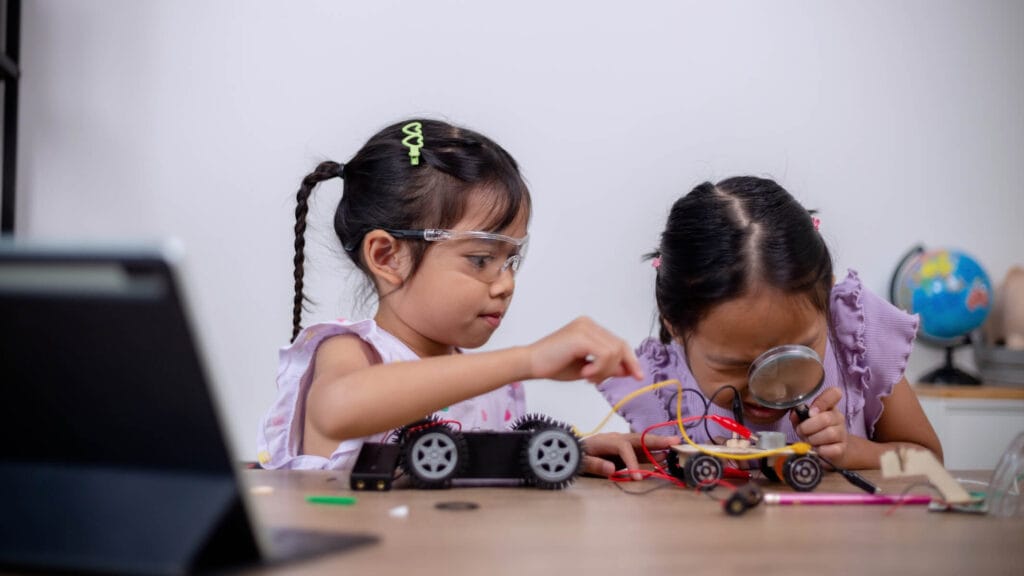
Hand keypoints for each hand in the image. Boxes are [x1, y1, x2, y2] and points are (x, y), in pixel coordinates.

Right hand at [526, 317, 642, 383]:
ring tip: (587, 377)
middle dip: (617, 368)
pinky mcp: (581, 336)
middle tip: (597, 381)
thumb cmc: (553, 365)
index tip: (637, 375)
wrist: (530, 364)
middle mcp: (589, 324)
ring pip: (614, 352)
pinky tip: (584, 373)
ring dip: (604, 371)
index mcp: (589, 328)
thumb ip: (607, 366)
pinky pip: (605, 354)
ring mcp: (585, 327)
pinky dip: (599, 368)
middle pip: (620, 346)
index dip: (630, 360)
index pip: (619, 342)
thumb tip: (627, 370)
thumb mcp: (587, 368)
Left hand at [581, 432, 680, 479]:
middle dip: (657, 441)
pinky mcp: (622, 452)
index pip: (623, 447)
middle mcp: (615, 438)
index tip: (638, 477)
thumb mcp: (579, 461)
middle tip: (675, 442)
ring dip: (658, 446)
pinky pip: (639, 452)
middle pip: (638, 438)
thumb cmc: (574, 456)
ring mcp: (620, 444)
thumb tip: (612, 468)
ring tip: (675, 448)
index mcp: (605, 440)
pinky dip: (652, 454)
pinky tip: (663, 457)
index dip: (633, 461)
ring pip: (642, 444)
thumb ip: (594, 464)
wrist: (569, 452)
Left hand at [791, 386, 848, 464]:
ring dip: (813, 439)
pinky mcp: (842, 448)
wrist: (831, 449)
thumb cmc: (813, 430)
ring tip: (808, 441)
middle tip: (801, 431)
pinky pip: (832, 449)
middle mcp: (838, 417)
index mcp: (829, 406)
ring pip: (830, 434)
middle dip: (808, 427)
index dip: (822, 401)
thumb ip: (798, 415)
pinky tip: (816, 449)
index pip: (834, 393)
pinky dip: (820, 450)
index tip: (810, 412)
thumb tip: (794, 413)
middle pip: (826, 418)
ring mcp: (842, 433)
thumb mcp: (803, 420)